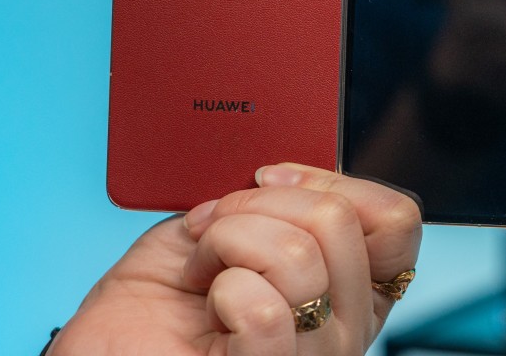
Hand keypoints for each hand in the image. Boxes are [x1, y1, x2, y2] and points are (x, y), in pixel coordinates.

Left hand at [48, 164, 421, 355]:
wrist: (109, 348)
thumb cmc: (162, 293)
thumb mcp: (232, 220)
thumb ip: (281, 198)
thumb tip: (300, 167)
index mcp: (350, 284)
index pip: (397, 219)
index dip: (333, 180)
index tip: (270, 178)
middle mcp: (346, 325)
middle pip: (339, 222)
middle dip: (257, 204)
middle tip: (218, 227)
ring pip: (299, 256)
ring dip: (229, 242)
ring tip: (205, 268)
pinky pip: (264, 308)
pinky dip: (219, 284)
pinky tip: (205, 302)